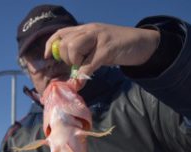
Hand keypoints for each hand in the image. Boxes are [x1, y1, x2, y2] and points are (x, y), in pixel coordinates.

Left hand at [44, 23, 159, 76]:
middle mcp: (90, 31)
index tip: (47, 57)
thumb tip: (71, 76)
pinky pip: (88, 64)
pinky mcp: (107, 49)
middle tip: (77, 65)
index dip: (51, 45)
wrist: (143, 43)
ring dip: (75, 62)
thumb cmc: (119, 46)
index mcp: (86, 29)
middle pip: (65, 43)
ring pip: (73, 48)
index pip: (61, 33)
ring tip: (84, 67)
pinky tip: (81, 83)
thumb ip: (84, 55)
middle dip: (66, 58)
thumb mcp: (98, 48)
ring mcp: (99, 39)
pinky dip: (82, 75)